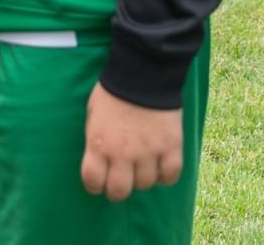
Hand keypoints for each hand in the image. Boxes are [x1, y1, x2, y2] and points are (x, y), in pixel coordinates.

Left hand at [80, 84, 182, 200]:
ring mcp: (148, 152)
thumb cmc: (113, 91)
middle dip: (117, 190)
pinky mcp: (171, 147)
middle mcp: (123, 153)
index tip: (98, 183)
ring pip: (145, 184)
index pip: (93, 181)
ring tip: (141, 166)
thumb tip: (98, 159)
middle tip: (120, 181)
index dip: (94, 186)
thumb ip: (95, 139)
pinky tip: (161, 166)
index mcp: (99, 144)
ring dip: (142, 179)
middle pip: (119, 191)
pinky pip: (170, 175)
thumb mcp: (93, 114)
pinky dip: (165, 175)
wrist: (143, 72)